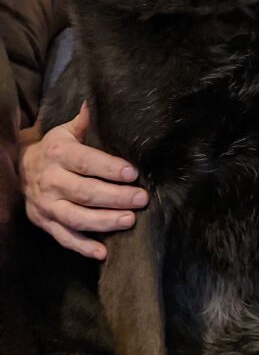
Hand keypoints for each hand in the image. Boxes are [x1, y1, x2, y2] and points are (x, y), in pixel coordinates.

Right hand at [18, 103, 147, 259]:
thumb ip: (83, 122)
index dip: (110, 168)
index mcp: (58, 155)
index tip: (133, 173)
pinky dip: (83, 247)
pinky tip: (103, 252)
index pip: (86, 163)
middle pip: (86, 193)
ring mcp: (47, 205)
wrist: (20, 171)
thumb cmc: (53, 150)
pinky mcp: (45, 223)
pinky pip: (64, 238)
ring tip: (129, 220)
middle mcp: (51, 181)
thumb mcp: (64, 132)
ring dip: (104, 222)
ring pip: (77, 218)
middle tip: (141, 199)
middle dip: (116, 197)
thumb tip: (93, 101)